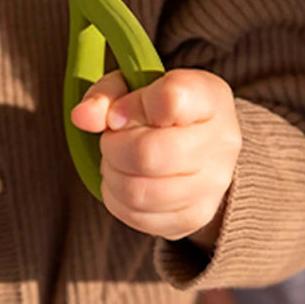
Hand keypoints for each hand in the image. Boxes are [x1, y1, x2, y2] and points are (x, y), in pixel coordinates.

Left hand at [71, 69, 240, 243]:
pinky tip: (125, 179)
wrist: (196, 147)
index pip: (172, 98)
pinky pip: (139, 216)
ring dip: (113, 173)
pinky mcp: (195, 217)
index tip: (119, 111)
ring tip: (117, 159)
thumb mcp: (131, 85)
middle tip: (112, 138)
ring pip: (140, 191)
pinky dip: (118, 198)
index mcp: (207, 95)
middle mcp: (220, 141)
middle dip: (113, 146)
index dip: (133, 106)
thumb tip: (84, 116)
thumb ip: (106, 94)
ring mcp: (213, 185)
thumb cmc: (157, 107)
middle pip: (148, 153)